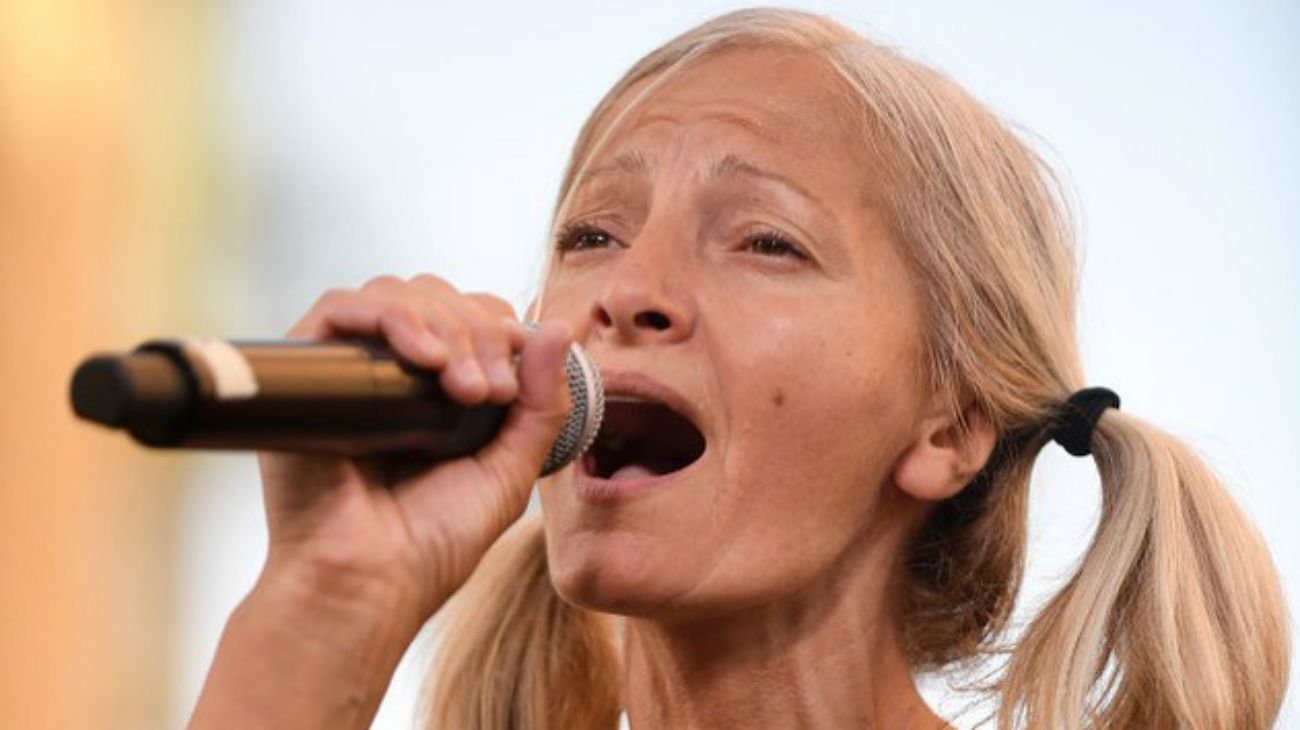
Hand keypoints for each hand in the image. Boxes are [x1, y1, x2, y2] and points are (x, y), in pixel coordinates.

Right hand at [258, 274, 572, 622]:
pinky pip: (340, 307)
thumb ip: (541, 405)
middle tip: (492, 393)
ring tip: (466, 388)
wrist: (365, 588)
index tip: (522, 377)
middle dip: (480, 332)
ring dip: (445, 326)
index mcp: (434, 391)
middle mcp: (387, 373)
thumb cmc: (431, 545)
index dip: (502, 329)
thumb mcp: (509, 471)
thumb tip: (558, 326)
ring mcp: (345, 370)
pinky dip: (390, 317)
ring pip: (396, 294)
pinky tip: (427, 360)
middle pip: (437, 297)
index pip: (470, 315)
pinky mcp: (305, 374)